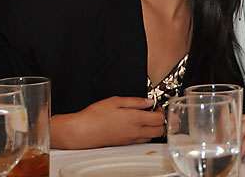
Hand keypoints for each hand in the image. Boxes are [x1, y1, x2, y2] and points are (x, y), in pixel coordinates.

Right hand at [51, 96, 165, 148]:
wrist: (82, 131)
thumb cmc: (95, 116)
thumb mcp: (116, 101)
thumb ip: (136, 101)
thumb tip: (149, 101)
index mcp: (135, 119)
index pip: (160, 119)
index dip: (162, 111)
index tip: (157, 106)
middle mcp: (135, 131)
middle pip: (160, 130)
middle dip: (161, 121)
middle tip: (154, 112)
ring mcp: (130, 139)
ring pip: (151, 137)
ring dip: (153, 128)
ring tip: (146, 118)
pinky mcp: (124, 143)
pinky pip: (141, 141)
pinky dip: (144, 134)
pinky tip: (136, 126)